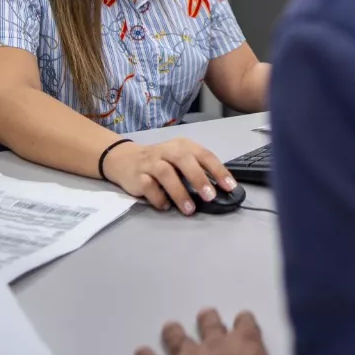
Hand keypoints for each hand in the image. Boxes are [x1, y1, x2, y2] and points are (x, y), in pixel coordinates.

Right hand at [103, 138, 237, 215]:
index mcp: (183, 146)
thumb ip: (197, 169)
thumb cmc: (160, 160)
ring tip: (189, 209)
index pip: (204, 155)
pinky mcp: (137, 176)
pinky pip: (148, 186)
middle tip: (209, 197)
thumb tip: (219, 189)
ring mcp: (151, 162)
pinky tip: (165, 206)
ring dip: (179, 192)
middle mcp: (167, 151)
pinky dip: (158, 197)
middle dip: (198, 178)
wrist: (125, 158)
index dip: (218, 171)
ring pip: (165, 173)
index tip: (230, 187)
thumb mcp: (180, 159)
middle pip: (184, 160)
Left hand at [134, 309, 293, 354]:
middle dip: (207, 322)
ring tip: (172, 330)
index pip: (245, 322)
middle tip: (206, 321)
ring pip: (178, 336)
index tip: (243, 324)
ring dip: (175, 334)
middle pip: (209, 322)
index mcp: (248, 343)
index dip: (243, 324)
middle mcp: (217, 344)